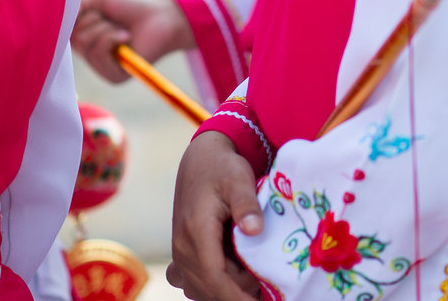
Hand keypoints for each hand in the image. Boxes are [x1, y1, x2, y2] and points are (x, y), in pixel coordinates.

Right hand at [71, 0, 193, 82]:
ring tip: (121, 29)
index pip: (61, 34)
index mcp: (83, 41)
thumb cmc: (132, 8)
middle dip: (94, 20)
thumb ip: (73, 5)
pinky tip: (126, 37)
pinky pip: (99, 53)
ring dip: (106, 28)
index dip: (71, 19)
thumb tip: (53, 16)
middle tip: (112, 20)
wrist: (163, 16)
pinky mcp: (113, 76)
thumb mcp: (97, 0)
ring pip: (85, 43)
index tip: (86, 9)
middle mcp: (88, 56)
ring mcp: (100, 68)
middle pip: (73, 37)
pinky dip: (112, 38)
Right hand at [168, 132, 263, 300]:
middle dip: (236, 295)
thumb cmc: (223, 168)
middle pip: (208, 287)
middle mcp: (182, 247)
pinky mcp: (182, 253)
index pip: (214, 276)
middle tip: (268, 291)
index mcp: (195, 231)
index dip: (236, 294)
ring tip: (256, 283)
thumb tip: (254, 229)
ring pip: (199, 288)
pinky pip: (193, 282)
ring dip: (226, 291)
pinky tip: (237, 279)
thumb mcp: (239, 179)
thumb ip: (247, 204)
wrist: (201, 160)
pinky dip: (212, 287)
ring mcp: (179, 252)